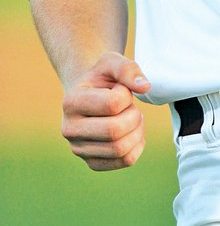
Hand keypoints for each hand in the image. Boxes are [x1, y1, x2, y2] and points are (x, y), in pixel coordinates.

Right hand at [61, 52, 151, 171]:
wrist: (90, 95)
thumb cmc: (102, 78)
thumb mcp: (112, 63)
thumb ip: (128, 69)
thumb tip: (145, 87)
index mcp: (70, 102)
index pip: (112, 104)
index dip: (126, 95)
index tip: (121, 90)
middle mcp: (69, 129)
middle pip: (114, 131)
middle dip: (133, 116)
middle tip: (131, 107)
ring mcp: (78, 149)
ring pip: (121, 149)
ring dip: (137, 131)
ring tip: (132, 118)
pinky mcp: (92, 162)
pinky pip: (125, 161)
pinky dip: (137, 145)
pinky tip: (132, 132)